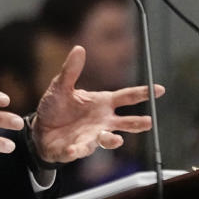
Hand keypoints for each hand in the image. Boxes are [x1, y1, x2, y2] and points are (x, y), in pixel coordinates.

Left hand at [32, 45, 164, 162]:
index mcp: (101, 103)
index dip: (143, 93)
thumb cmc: (55, 107)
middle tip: (148, 121)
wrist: (39, 129)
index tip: (159, 89)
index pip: (126, 97)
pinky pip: (79, 150)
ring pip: (107, 140)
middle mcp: (102, 121)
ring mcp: (92, 136)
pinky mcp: (77, 149)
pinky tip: (72, 149)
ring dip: (111, 140)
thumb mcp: (60, 86)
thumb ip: (71, 70)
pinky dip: (76, 151)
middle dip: (137, 123)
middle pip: (125, 122)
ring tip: (116, 138)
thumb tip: (79, 48)